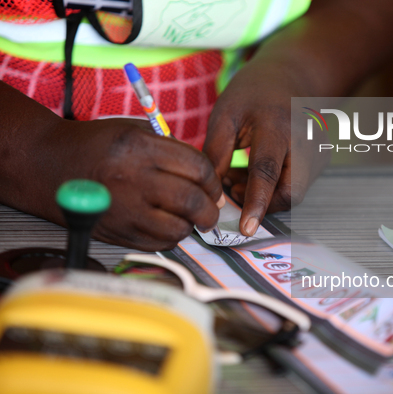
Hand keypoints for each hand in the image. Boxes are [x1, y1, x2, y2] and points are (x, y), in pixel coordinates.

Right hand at [13, 117, 222, 250]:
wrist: (46, 164)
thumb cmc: (96, 145)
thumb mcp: (135, 131)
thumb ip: (172, 151)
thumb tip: (207, 177)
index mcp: (139, 147)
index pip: (197, 167)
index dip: (213, 180)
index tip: (213, 186)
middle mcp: (131, 179)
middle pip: (192, 201)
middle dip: (210, 209)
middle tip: (211, 209)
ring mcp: (122, 209)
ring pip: (177, 228)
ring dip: (191, 225)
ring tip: (188, 218)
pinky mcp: (114, 232)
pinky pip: (157, 243)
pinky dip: (170, 237)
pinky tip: (167, 225)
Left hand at [203, 61, 328, 236]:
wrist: (291, 76)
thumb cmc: (254, 93)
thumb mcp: (225, 114)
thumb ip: (216, 154)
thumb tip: (212, 195)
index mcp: (278, 125)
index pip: (267, 171)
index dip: (256, 202)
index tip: (247, 228)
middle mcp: (305, 140)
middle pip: (289, 191)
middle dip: (260, 202)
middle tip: (232, 187)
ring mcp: (318, 151)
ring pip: (293, 193)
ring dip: (265, 194)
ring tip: (240, 173)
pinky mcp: (321, 160)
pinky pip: (297, 186)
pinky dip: (274, 187)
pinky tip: (257, 169)